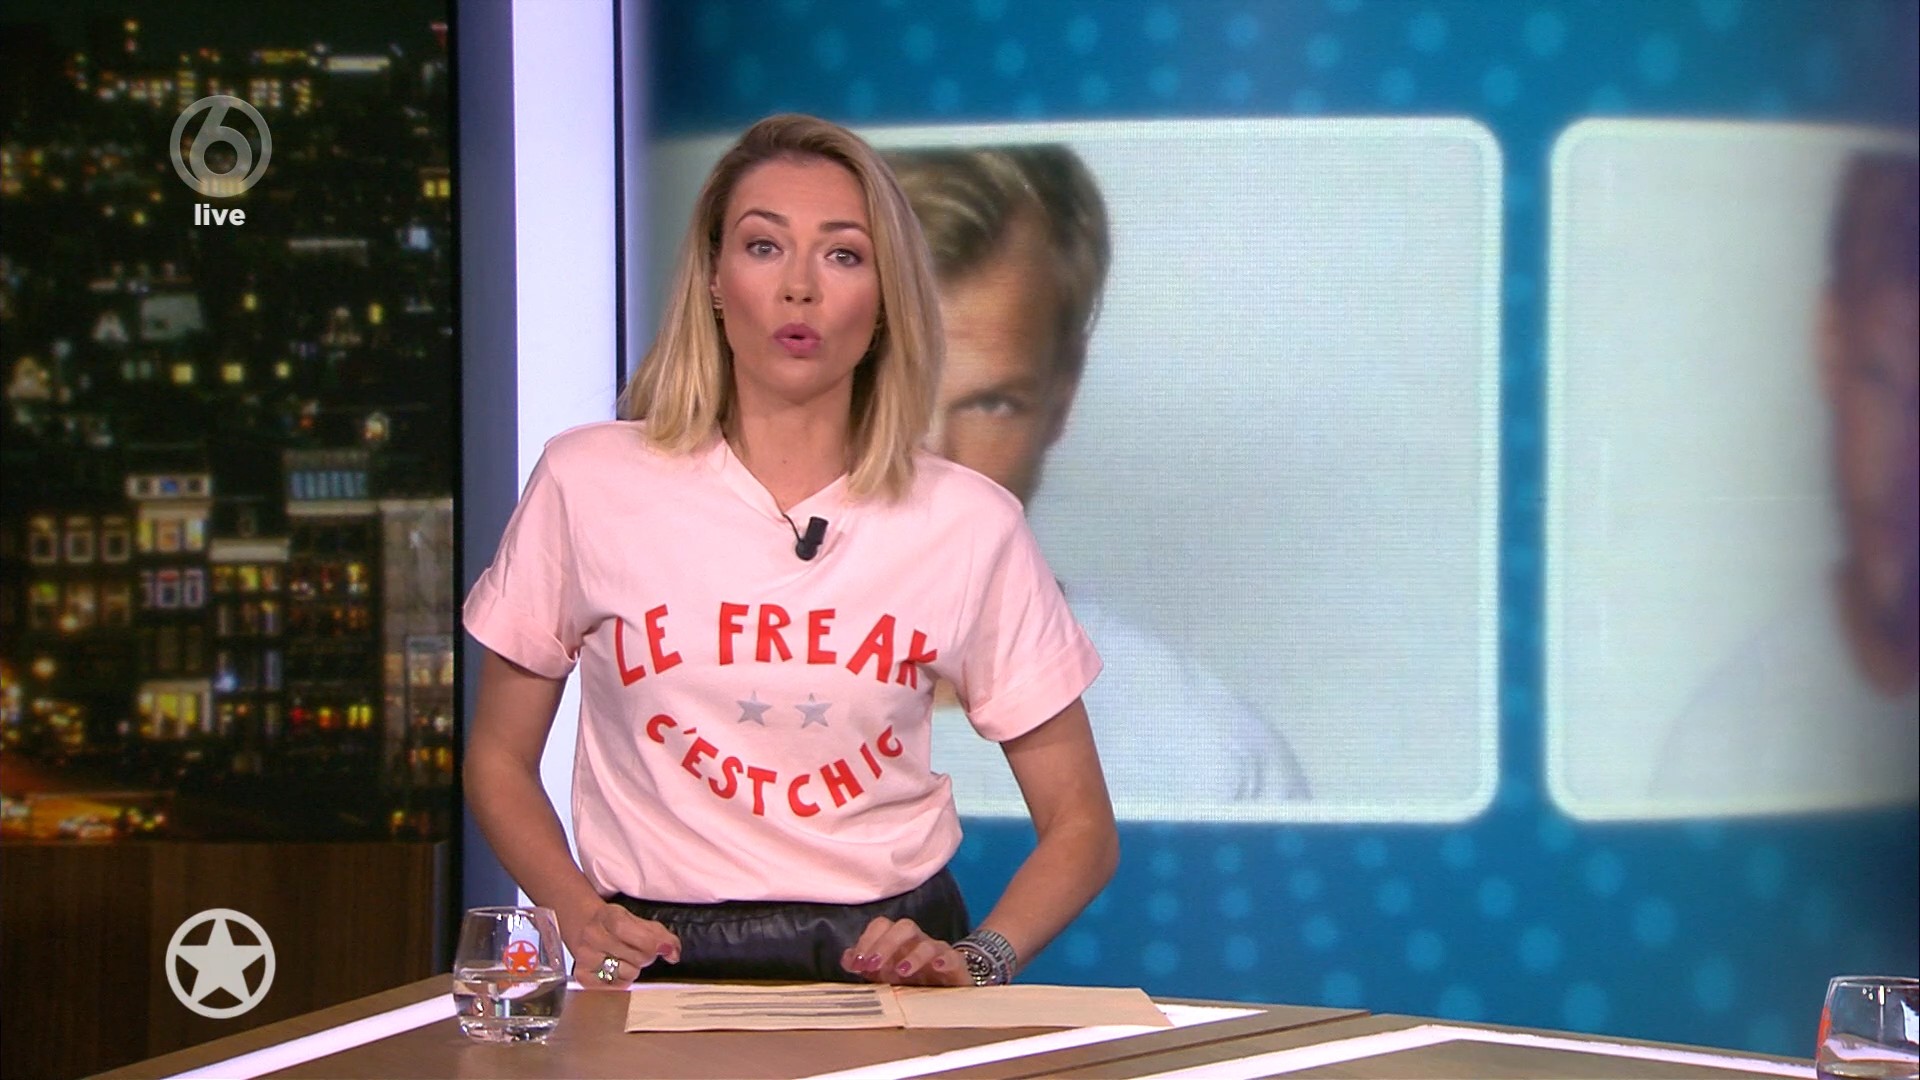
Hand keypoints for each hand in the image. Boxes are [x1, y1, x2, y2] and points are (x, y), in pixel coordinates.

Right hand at [564, 902, 679, 988]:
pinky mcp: (582, 976)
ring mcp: (585, 958)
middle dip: (646, 956)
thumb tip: (673, 954)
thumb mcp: (637, 920)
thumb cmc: (615, 924)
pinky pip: (616, 987)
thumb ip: (660, 935)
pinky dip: (622, 981)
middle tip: (639, 950)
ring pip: (628, 974)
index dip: (650, 941)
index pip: (628, 931)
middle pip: (635, 957)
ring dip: (634, 969)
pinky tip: (616, 969)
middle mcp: (592, 936)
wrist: (585, 927)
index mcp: (607, 917)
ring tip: (625, 959)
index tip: (666, 949)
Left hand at [840, 916, 970, 985]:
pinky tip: (936, 967)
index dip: (867, 940)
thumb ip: (866, 966)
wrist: (949, 993)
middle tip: (872, 966)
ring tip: (900, 972)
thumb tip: (846, 958)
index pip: (881, 926)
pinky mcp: (956, 967)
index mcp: (898, 942)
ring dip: (912, 956)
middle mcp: (917, 942)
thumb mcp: (885, 976)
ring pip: (927, 943)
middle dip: (886, 945)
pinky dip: (944, 959)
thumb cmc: (914, 982)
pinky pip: (952, 957)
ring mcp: (938, 953)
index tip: (856, 964)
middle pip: (904, 927)